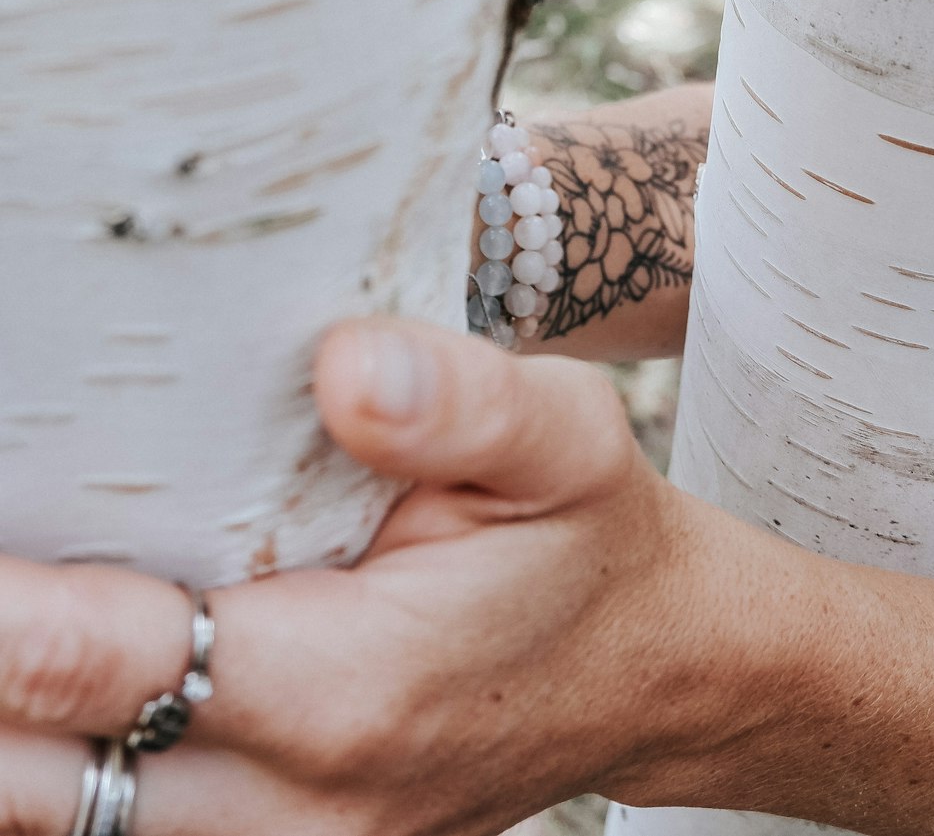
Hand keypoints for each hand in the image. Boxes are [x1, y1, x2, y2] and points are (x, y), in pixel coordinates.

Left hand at [0, 318, 723, 834]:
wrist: (647, 666)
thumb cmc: (586, 539)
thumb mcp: (564, 439)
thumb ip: (461, 402)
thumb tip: (343, 367)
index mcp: (352, 687)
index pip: (112, 665)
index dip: (4, 610)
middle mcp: (296, 802)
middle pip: (45, 782)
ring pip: (65, 823)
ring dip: (4, 734)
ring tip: (3, 610)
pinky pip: (117, 832)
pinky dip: (52, 770)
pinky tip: (42, 691)